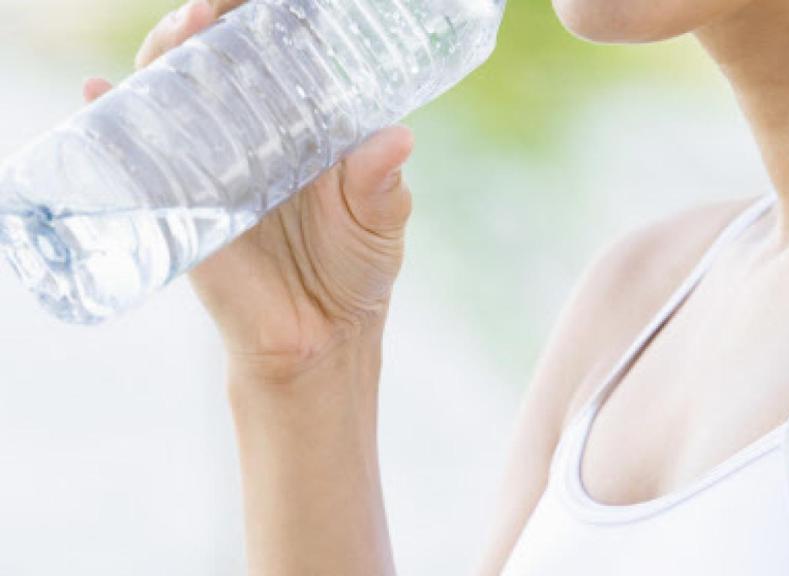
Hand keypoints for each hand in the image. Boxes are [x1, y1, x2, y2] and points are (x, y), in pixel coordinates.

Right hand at [84, 0, 414, 381]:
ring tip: (182, 34)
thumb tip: (396, 138)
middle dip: (212, 27)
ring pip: (176, 95)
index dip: (269, 20)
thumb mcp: (379, 223)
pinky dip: (112, 119)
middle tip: (214, 9)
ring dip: (168, 57)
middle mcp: (257, 137)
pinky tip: (99, 90)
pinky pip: (140, 155)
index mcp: (307, 130)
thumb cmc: (356, 273)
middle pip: (220, 64)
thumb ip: (381, 184)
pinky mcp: (182, 202)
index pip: (283, 58)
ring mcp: (215, 166)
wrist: (319, 339)